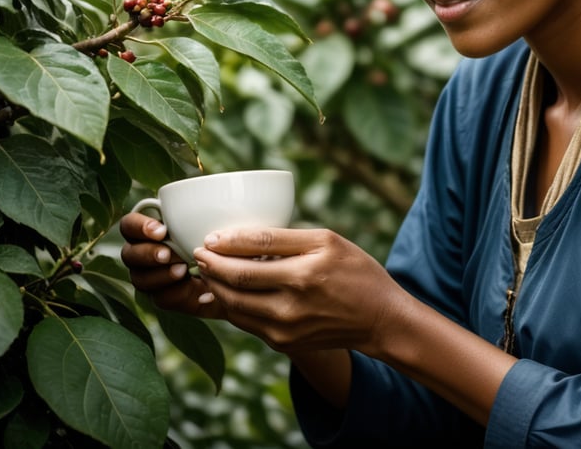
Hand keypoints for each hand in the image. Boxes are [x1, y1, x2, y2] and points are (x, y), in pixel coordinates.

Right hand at [119, 212, 224, 319]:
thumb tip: (207, 198)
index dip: (138, 227)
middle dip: (147, 254)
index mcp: (150, 230)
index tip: (162, 230)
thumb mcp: (215, 221)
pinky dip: (175, 293)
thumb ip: (203, 213)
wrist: (234, 269)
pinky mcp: (164, 296)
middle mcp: (144, 253)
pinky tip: (193, 287)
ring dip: (160, 275)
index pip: (129, 225)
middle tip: (167, 254)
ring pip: (140, 279)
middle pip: (129, 254)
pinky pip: (160, 299)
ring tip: (182, 271)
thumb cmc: (220, 236)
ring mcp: (150, 276)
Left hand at [192, 228, 409, 356]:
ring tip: (211, 270)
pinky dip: (233, 305)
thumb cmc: (355, 271)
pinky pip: (246, 322)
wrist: (380, 319)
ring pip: (234, 306)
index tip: (208, 238)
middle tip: (200, 253)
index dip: (223, 245)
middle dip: (211, 266)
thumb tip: (233, 236)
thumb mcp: (327, 241)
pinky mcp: (282, 344)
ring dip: (216, 287)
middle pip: (235, 283)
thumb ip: (281, 237)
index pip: (251, 256)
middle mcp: (291, 305)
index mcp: (304, 274)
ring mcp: (285, 329)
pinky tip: (232, 290)